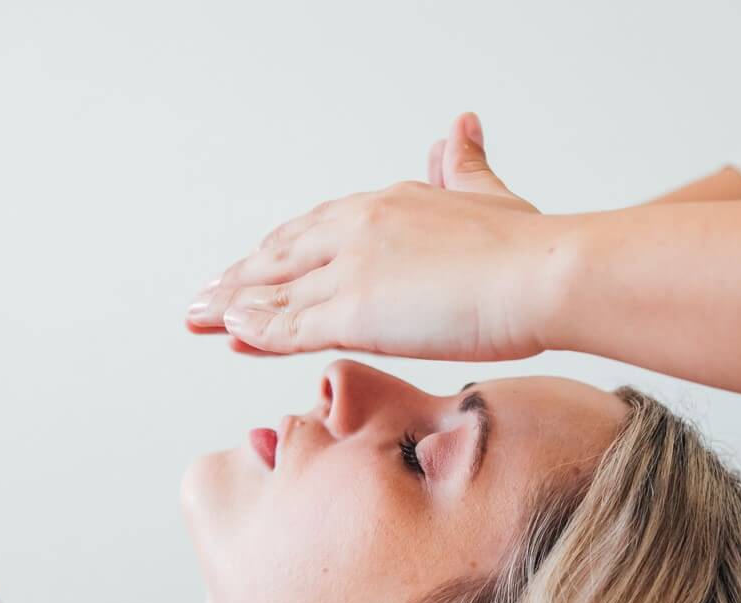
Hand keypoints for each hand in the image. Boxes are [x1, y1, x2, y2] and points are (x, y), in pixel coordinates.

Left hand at [186, 112, 557, 360]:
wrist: (543, 275)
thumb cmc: (528, 248)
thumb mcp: (487, 196)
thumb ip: (463, 165)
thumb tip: (459, 127)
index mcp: (384, 205)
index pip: (312, 231)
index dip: (278, 254)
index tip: (252, 269)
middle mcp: (356, 229)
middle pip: (279, 256)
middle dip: (238, 279)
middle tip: (203, 298)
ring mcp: (350, 269)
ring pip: (274, 291)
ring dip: (231, 308)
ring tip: (197, 320)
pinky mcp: (353, 311)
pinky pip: (289, 325)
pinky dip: (255, 331)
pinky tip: (230, 336)